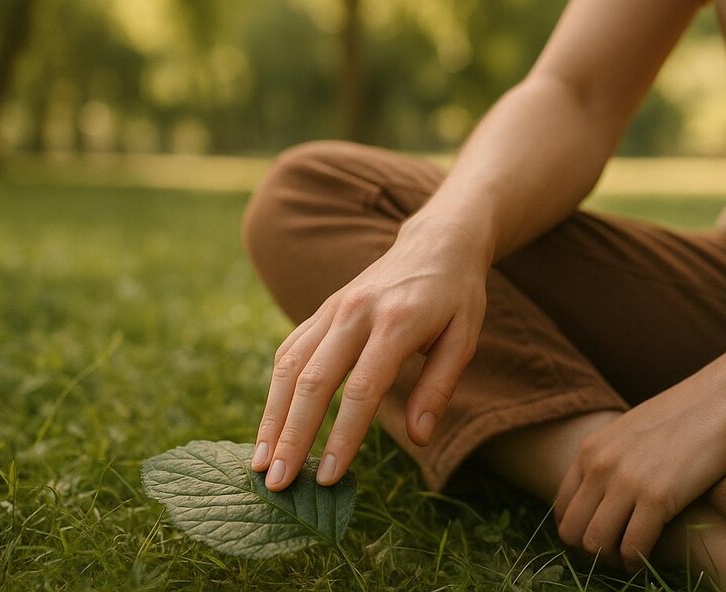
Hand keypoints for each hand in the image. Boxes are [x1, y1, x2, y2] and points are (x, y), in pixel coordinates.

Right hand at [250, 218, 487, 490]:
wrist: (436, 242)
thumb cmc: (456, 296)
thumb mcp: (464, 338)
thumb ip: (439, 386)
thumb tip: (420, 438)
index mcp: (396, 323)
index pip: (362, 389)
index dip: (342, 436)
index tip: (329, 477)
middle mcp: (355, 312)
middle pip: (313, 380)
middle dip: (292, 436)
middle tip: (278, 483)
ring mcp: (333, 308)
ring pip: (290, 365)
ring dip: (272, 417)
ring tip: (261, 464)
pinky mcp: (322, 310)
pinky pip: (290, 350)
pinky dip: (275, 390)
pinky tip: (270, 425)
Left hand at [554, 366, 725, 572]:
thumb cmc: (687, 415)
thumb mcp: (633, 430)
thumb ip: (612, 457)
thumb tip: (605, 491)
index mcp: (591, 448)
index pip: (562, 507)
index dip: (577, 531)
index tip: (599, 539)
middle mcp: (600, 465)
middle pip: (573, 530)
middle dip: (590, 551)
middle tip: (613, 555)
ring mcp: (627, 480)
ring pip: (596, 544)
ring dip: (611, 560)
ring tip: (629, 559)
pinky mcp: (658, 497)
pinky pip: (632, 547)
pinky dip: (636, 562)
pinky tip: (646, 560)